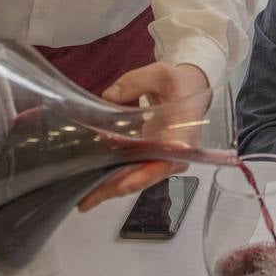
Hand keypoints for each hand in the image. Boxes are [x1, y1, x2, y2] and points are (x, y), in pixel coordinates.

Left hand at [77, 61, 210, 211]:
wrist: (191, 88)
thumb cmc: (180, 83)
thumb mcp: (161, 74)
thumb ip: (135, 82)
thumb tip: (108, 96)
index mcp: (182, 137)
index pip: (162, 164)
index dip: (140, 177)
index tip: (117, 186)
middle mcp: (174, 156)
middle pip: (143, 178)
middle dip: (114, 189)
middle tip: (85, 201)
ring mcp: (164, 160)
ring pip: (137, 179)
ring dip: (111, 188)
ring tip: (84, 198)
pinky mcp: (154, 158)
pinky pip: (134, 172)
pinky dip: (115, 177)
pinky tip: (94, 183)